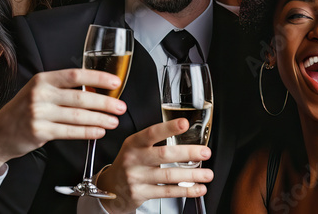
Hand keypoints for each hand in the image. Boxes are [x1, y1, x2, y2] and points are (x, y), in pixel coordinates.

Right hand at [0, 69, 126, 176]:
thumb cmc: (23, 110)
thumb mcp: (39, 91)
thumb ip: (62, 89)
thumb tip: (96, 89)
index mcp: (43, 79)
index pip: (75, 75)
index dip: (97, 77)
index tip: (115, 82)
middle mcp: (40, 94)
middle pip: (80, 96)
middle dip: (104, 102)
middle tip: (121, 106)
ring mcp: (39, 113)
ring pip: (77, 115)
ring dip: (100, 119)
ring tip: (114, 121)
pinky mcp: (39, 132)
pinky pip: (70, 132)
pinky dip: (87, 132)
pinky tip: (99, 131)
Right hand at [97, 119, 212, 213]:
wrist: (110, 187)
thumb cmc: (128, 163)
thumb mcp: (134, 147)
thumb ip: (154, 141)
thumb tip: (185, 134)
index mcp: (133, 144)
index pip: (151, 133)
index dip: (168, 128)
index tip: (184, 123)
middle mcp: (134, 160)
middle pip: (164, 155)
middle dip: (187, 153)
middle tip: (205, 152)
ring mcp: (137, 178)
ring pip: (168, 176)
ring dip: (192, 175)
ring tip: (207, 174)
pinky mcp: (141, 193)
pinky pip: (167, 192)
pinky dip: (185, 191)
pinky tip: (197, 188)